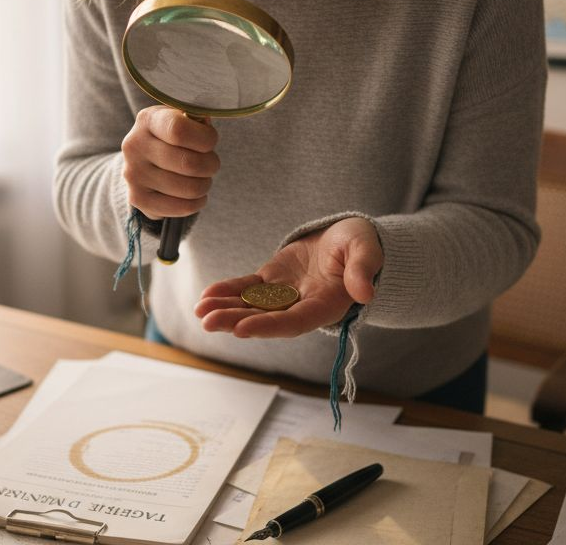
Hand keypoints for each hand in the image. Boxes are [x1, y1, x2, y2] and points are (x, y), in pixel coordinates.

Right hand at [122, 106, 219, 219]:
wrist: (143, 162)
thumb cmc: (172, 138)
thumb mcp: (181, 119)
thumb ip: (196, 120)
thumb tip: (206, 128)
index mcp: (148, 120)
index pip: (179, 130)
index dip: (205, 138)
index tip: (210, 141)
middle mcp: (135, 146)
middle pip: (189, 163)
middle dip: (211, 165)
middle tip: (211, 163)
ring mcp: (133, 174)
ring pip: (189, 188)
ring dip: (205, 184)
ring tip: (202, 178)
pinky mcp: (137, 198)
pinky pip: (182, 207)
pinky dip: (197, 203)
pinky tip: (196, 196)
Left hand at [194, 217, 381, 337]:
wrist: (348, 238)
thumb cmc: (361, 244)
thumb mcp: (366, 250)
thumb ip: (363, 269)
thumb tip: (364, 292)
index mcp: (325, 305)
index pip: (293, 322)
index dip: (268, 326)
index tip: (241, 329)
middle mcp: (301, 306)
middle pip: (265, 319)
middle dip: (235, 321)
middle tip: (207, 322)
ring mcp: (284, 294)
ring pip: (251, 306)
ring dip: (225, 309)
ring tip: (199, 311)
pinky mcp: (272, 280)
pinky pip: (246, 289)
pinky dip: (227, 291)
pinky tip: (206, 296)